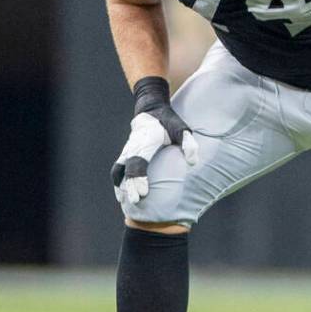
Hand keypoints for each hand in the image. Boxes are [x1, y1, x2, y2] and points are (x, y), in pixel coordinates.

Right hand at [111, 77, 198, 204]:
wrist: (151, 109)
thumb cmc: (169, 121)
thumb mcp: (182, 128)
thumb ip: (188, 143)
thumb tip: (192, 162)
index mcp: (146, 139)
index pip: (139, 160)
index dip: (140, 177)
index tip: (143, 192)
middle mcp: (134, 145)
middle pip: (128, 168)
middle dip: (130, 185)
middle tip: (136, 201)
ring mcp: (127, 149)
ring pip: (119, 169)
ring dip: (121, 185)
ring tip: (125, 202)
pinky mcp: (125, 153)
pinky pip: (118, 168)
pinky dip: (118, 181)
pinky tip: (121, 195)